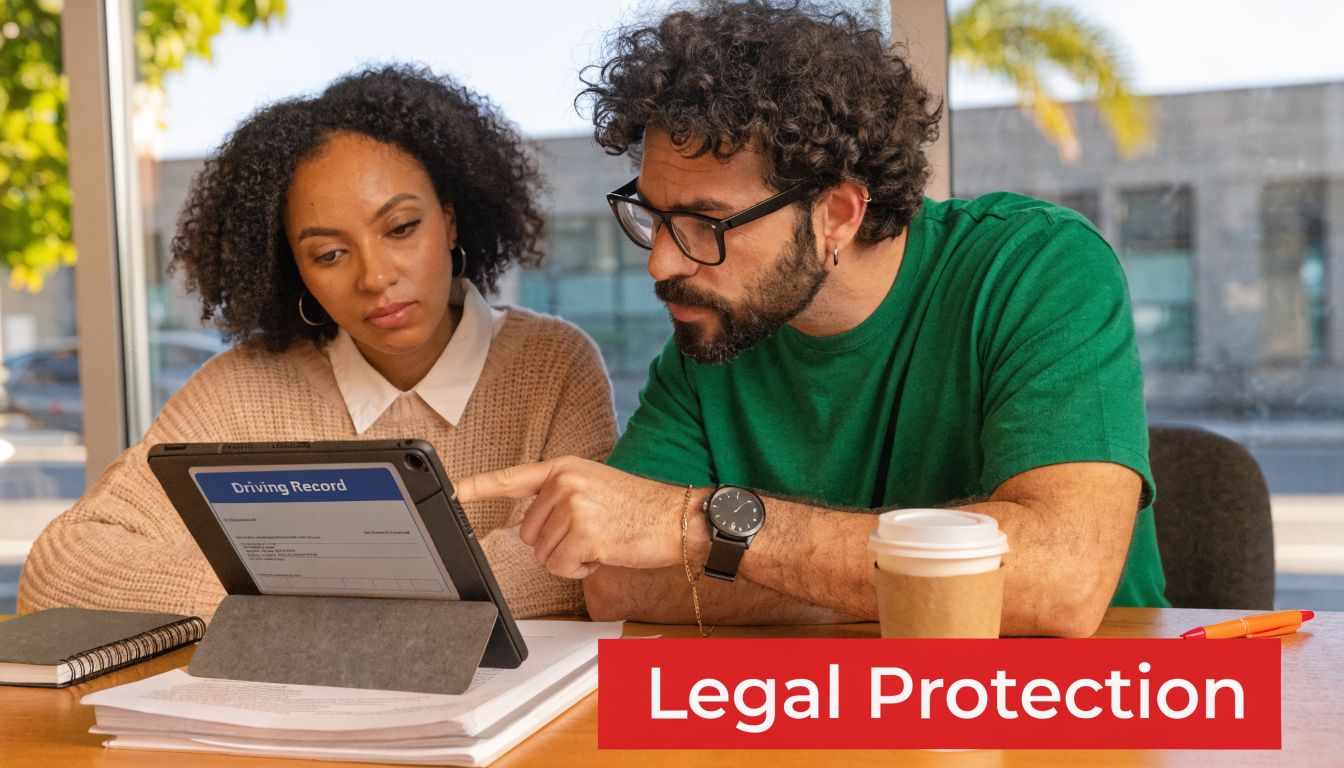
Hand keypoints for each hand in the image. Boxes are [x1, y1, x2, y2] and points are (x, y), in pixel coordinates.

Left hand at [455, 457, 692, 578]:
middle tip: (592, 533)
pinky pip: (561, 567)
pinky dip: (580, 570)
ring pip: (543, 554)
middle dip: (555, 543)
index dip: (476, 487)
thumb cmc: (642, 508)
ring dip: (570, 558)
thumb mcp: (596, 487)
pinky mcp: (584, 533)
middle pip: (528, 533)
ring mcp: (574, 507)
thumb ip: (560, 498)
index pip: (511, 478)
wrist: (681, 517)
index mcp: (564, 468)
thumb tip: (531, 528)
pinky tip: (604, 553)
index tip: (450, 490)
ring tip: (602, 540)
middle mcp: (565, 483)